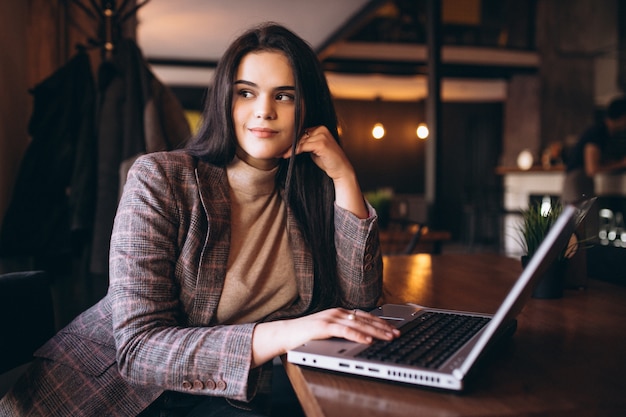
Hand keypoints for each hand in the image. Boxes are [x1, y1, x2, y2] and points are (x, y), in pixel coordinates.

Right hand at [251, 308, 399, 366]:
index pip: (366, 316)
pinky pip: (344, 331)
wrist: (285, 334)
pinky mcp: (323, 326)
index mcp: (340, 313)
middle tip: (398, 333)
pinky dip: (358, 335)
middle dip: (384, 327)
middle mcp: (337, 312)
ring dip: (376, 331)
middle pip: (366, 319)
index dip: (381, 322)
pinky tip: (368, 339)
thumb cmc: (306, 335)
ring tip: (389, 337)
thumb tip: (363, 338)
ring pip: (359, 324)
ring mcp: (330, 318)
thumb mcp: (328, 331)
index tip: (395, 328)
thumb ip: (343, 331)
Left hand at [283, 126, 368, 217]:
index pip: (301, 131)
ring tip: (282, 155)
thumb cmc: (327, 161)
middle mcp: (321, 129)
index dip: (291, 140)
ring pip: (300, 140)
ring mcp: (322, 135)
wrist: (341, 170)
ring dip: (290, 149)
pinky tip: (288, 156)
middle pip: (299, 135)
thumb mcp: (314, 150)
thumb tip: (290, 144)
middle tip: (278, 152)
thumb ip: (305, 144)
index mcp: (320, 128)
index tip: (281, 148)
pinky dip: (294, 151)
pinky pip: (303, 146)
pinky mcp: (322, 143)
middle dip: (288, 144)